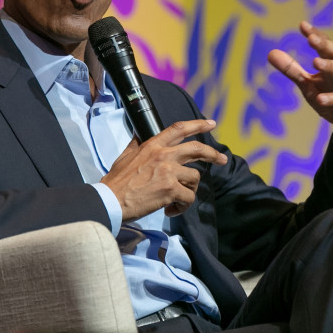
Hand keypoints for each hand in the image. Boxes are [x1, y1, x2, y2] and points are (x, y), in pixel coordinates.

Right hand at [101, 119, 227, 220]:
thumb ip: (137, 144)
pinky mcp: (171, 189)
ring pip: (194, 178)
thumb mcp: (125, 155)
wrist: (110, 199)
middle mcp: (163, 155)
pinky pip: (189, 197)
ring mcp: (168, 171)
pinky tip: (171, 209)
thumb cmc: (116, 181)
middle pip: (196, 149)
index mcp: (152, 145)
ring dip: (188, 190)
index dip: (197, 125)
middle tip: (222, 159)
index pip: (179, 129)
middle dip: (212, 153)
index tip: (211, 123)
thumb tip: (139, 136)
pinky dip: (182, 206)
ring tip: (175, 200)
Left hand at [267, 21, 332, 154]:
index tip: (303, 25)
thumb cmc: (330, 99)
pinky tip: (320, 99)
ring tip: (315, 62)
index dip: (315, 35)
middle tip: (311, 39)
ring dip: (330, 66)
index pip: (324, 45)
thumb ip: (291, 70)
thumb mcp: (308, 85)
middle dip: (324, 45)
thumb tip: (270, 53)